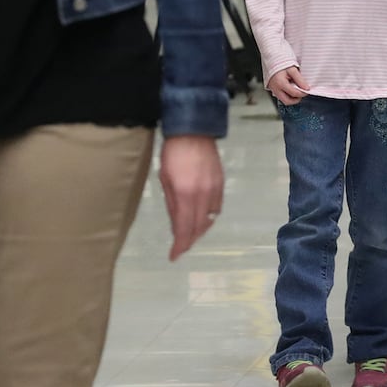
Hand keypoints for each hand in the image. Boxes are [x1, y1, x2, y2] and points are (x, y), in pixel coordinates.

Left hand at [159, 135, 223, 261]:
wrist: (194, 130)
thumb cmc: (172, 154)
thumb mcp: (165, 179)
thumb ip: (172, 204)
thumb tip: (176, 226)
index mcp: (185, 194)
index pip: (184, 228)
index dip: (179, 245)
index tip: (173, 256)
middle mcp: (203, 195)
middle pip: (199, 227)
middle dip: (189, 240)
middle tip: (180, 247)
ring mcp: (215, 189)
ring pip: (210, 219)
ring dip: (200, 230)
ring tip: (190, 234)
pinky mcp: (221, 184)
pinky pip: (217, 207)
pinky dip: (209, 216)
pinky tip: (202, 216)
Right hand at [268, 66, 309, 104]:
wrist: (272, 60)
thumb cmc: (281, 63)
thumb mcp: (292, 69)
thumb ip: (300, 79)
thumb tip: (306, 88)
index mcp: (280, 83)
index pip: (294, 93)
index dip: (302, 93)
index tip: (307, 90)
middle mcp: (275, 89)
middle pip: (287, 101)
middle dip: (296, 99)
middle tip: (302, 93)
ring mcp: (273, 90)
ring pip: (284, 100)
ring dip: (292, 98)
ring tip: (297, 90)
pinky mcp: (273, 89)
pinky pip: (281, 96)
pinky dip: (288, 95)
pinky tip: (291, 88)